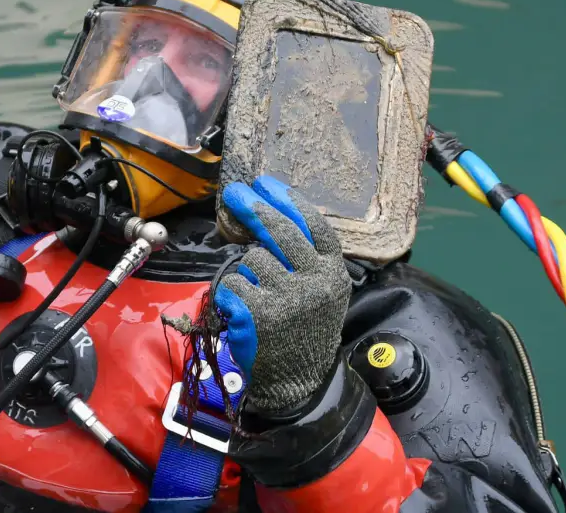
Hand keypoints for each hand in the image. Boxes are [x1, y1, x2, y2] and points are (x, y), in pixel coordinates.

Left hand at [214, 175, 350, 413]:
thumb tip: (270, 214)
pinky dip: (231, 293)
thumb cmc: (304, 330)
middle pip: (280, 231)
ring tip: (257, 294)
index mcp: (333, 274)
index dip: (288, 201)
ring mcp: (288, 297)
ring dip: (246, 271)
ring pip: (252, 259)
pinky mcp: (260, 313)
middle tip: (235, 193)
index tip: (266, 183)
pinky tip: (243, 310)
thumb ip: (306, 258)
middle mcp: (315, 282)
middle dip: (254, 207)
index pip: (314, 226)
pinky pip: (233, 283)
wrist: (297, 381)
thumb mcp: (321, 292)